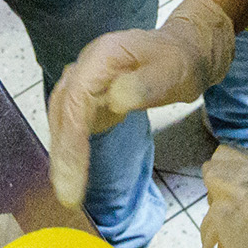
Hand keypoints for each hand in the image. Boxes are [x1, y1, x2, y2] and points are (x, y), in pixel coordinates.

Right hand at [46, 0, 234, 206]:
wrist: (185, 51)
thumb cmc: (180, 61)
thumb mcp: (172, 72)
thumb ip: (145, 85)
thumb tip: (115, 99)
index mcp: (101, 57)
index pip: (76, 101)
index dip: (71, 140)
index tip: (73, 176)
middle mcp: (86, 66)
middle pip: (63, 111)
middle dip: (63, 154)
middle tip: (68, 196)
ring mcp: (86, 80)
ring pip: (63, 118)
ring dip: (62, 153)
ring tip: (67, 190)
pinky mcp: (90, 95)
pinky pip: (72, 121)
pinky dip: (69, 146)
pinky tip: (72, 169)